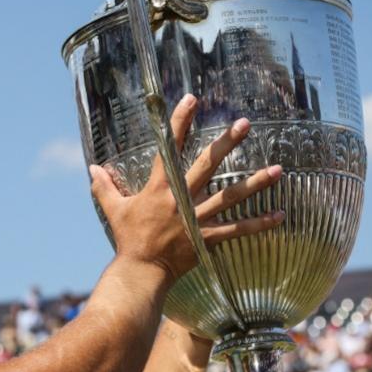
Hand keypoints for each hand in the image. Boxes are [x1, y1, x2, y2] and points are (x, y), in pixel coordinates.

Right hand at [89, 94, 283, 284]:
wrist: (140, 271)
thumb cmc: (128, 239)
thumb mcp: (114, 210)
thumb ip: (104, 187)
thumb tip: (91, 168)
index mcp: (159, 188)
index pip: (169, 148)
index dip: (179, 122)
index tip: (191, 100)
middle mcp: (181, 199)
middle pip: (207, 166)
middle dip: (225, 143)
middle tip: (245, 124)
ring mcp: (196, 219)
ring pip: (230, 197)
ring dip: (255, 183)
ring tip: (278, 169)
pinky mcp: (207, 239)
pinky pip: (237, 230)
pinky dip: (259, 223)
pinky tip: (280, 215)